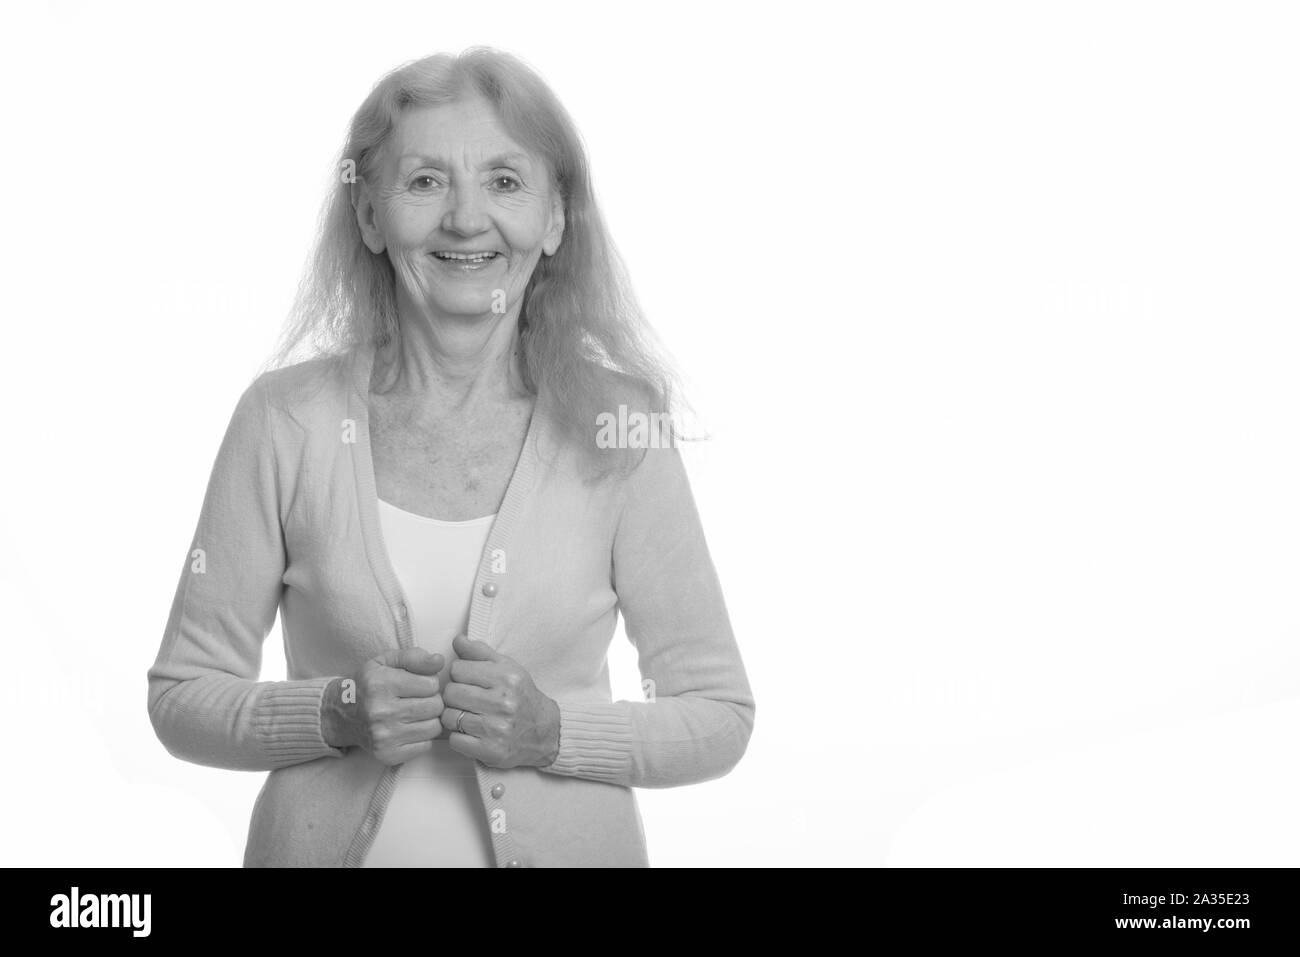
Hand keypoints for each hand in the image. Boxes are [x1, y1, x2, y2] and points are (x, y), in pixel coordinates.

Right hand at [321, 647, 445, 765]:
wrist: (341, 714)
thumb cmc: (368, 684)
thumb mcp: (386, 661)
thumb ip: (414, 657)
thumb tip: (439, 661)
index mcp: (380, 684)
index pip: (431, 684)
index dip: (429, 682)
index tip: (417, 684)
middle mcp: (380, 712)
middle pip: (435, 706)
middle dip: (432, 700)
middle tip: (417, 699)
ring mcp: (384, 736)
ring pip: (434, 727)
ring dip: (429, 719)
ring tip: (413, 713)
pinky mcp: (388, 754)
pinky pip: (426, 746)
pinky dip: (422, 737)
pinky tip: (408, 728)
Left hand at [441, 633, 560, 768]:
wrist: (545, 731)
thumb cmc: (522, 697)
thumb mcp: (508, 668)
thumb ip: (480, 652)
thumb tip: (457, 639)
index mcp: (506, 677)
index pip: (457, 669)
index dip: (459, 675)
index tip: (468, 681)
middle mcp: (503, 702)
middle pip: (450, 693)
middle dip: (454, 696)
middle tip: (466, 699)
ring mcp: (497, 728)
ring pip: (449, 717)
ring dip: (454, 717)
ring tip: (468, 715)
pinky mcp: (491, 751)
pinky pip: (454, 740)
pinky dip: (458, 737)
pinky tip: (471, 732)